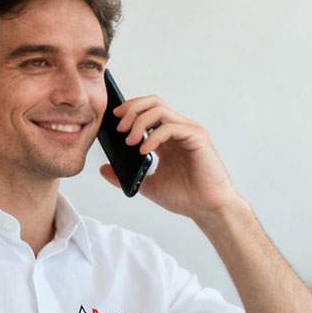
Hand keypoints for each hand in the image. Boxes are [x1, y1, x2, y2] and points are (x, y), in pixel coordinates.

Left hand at [98, 95, 243, 219]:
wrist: (208, 210)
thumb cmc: (186, 197)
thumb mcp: (147, 185)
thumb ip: (126, 176)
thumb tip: (103, 168)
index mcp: (168, 138)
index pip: (148, 110)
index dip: (130, 109)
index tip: (114, 121)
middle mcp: (179, 130)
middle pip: (153, 102)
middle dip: (132, 109)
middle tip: (119, 127)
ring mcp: (189, 132)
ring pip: (160, 110)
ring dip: (139, 121)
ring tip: (129, 140)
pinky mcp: (197, 138)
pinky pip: (170, 127)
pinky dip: (154, 136)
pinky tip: (144, 150)